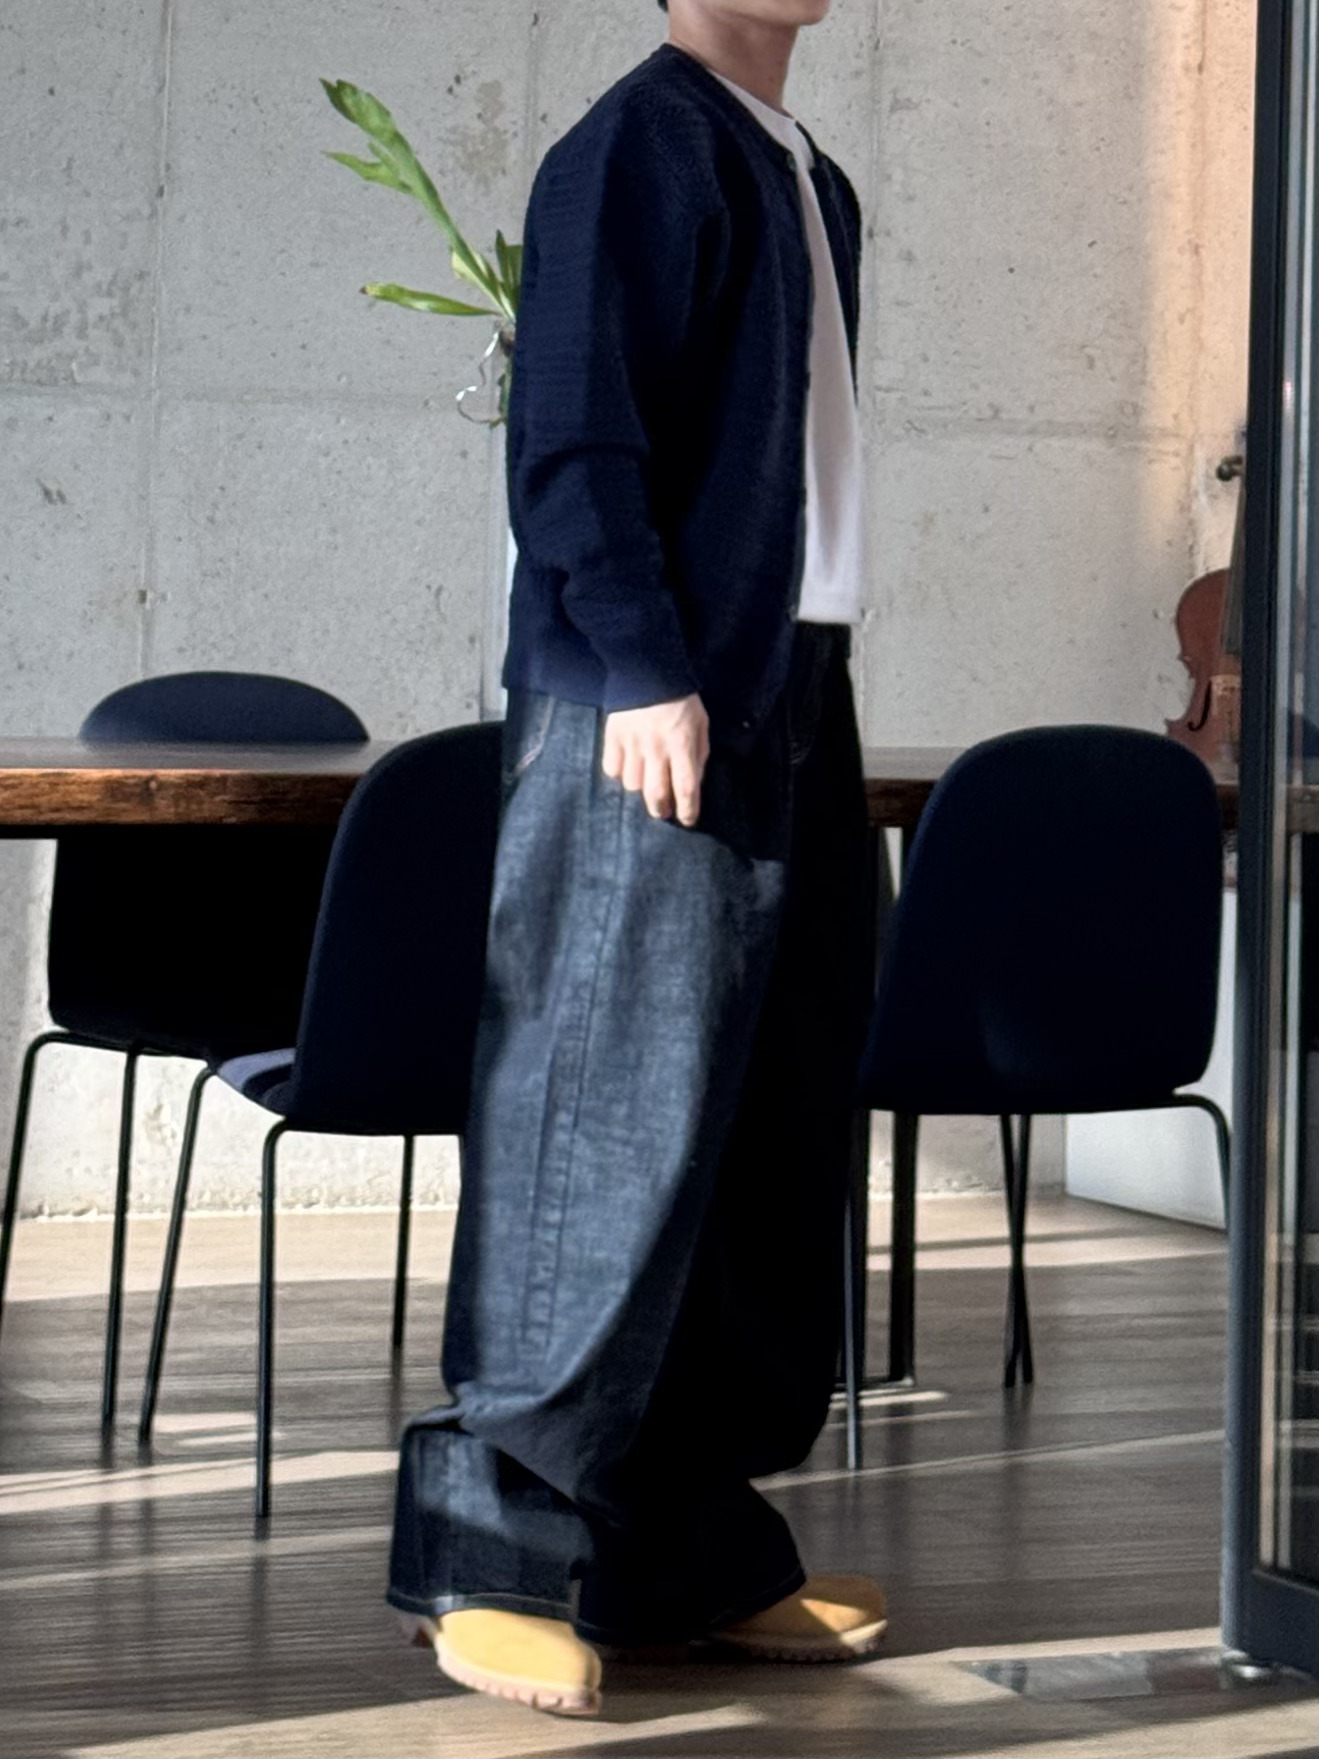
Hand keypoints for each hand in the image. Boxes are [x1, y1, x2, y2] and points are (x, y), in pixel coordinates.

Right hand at [602, 694, 709, 826]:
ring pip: (633, 785)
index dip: (688, 810)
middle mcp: (657, 749)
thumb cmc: (681, 700)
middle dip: (661, 810)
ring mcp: (632, 744)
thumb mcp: (701, 725)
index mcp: (682, 745)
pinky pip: (613, 770)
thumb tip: (693, 785)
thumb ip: (698, 756)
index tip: (688, 820)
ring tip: (646, 781)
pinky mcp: (613, 738)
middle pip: (656, 795)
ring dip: (641, 789)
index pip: (686, 788)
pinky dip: (620, 773)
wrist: (648, 671)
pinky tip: (628, 766)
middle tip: (664, 812)